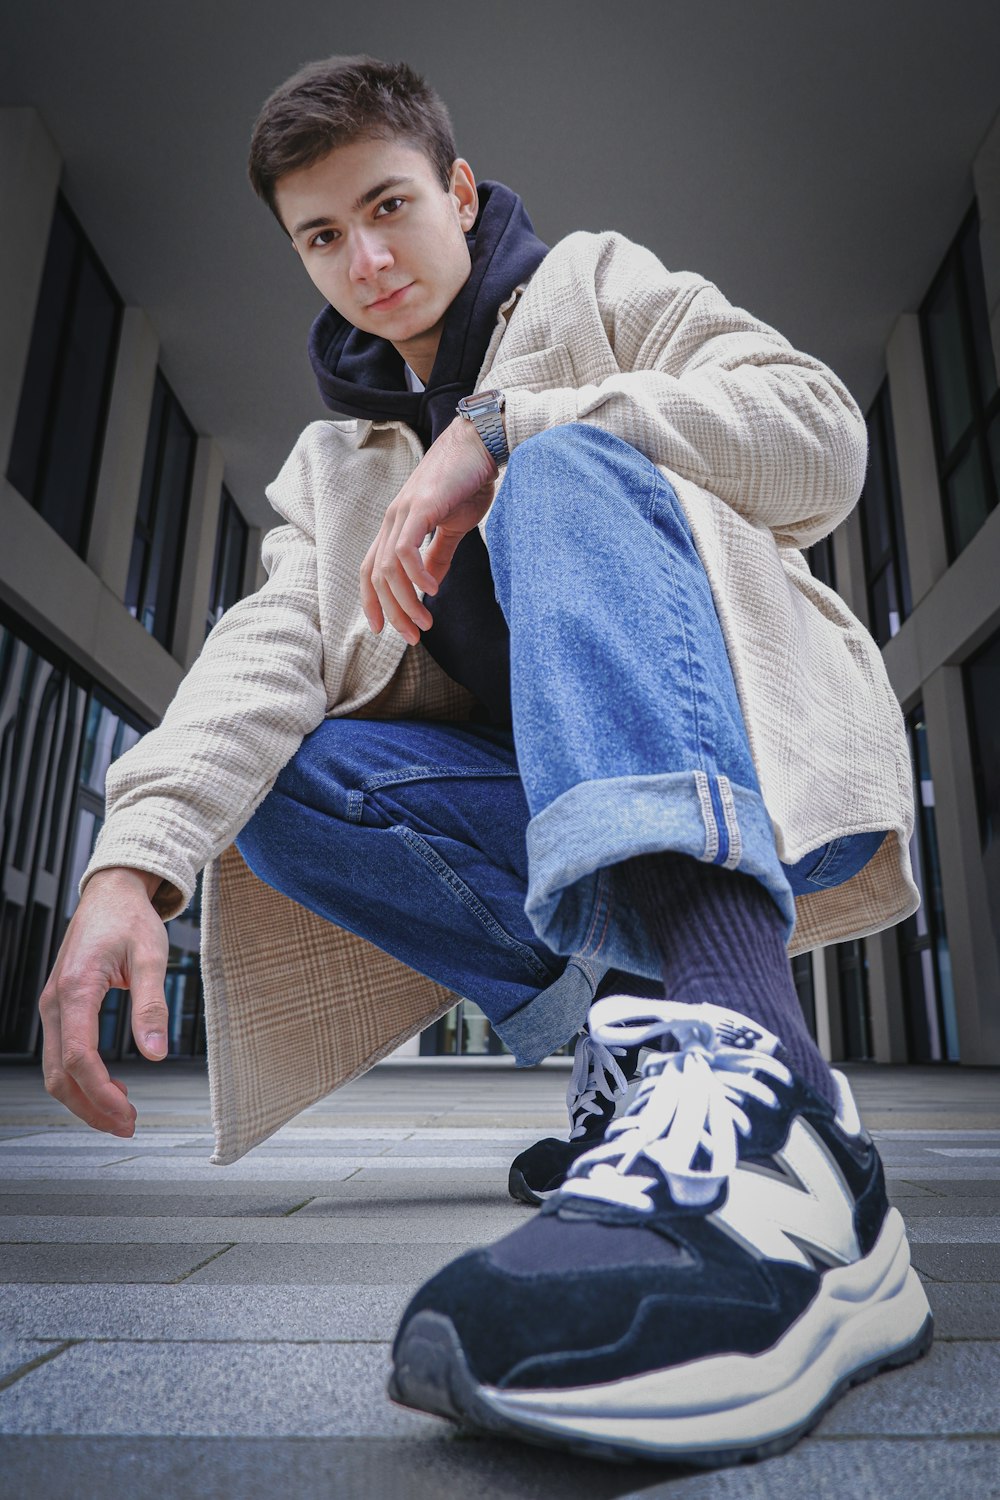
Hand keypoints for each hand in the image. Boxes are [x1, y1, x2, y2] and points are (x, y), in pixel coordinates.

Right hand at [38, 867, 169, 1135]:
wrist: (111, 894)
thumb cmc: (129, 918)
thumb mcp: (151, 958)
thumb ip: (152, 1007)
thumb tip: (156, 1053)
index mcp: (76, 988)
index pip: (79, 1057)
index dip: (100, 1093)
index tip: (126, 1114)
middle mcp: (56, 1001)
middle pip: (60, 1074)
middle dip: (90, 1107)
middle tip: (127, 1125)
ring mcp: (54, 1005)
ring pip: (56, 1069)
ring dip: (84, 1098)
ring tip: (121, 1115)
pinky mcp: (61, 1007)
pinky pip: (62, 1054)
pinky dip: (81, 1079)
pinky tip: (110, 1089)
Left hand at [360, 416, 497, 644]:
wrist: (481, 444)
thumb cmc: (468, 481)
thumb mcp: (452, 527)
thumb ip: (438, 555)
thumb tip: (429, 585)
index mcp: (396, 525)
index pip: (371, 569)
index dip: (373, 601)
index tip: (384, 629)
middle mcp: (393, 519)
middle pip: (376, 576)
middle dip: (392, 612)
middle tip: (413, 636)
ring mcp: (403, 512)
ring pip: (389, 569)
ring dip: (405, 602)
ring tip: (425, 622)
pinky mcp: (421, 507)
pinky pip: (405, 550)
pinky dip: (416, 576)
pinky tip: (433, 591)